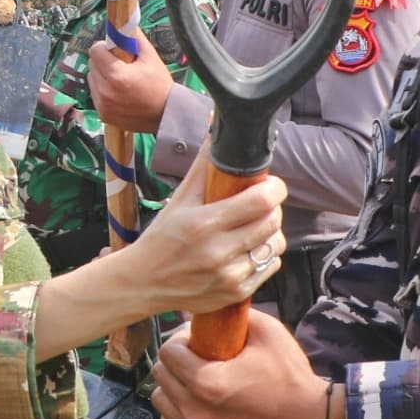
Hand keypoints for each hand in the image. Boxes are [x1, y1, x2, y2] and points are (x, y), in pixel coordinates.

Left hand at [89, 36, 174, 132]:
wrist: (165, 115)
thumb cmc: (160, 86)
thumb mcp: (150, 57)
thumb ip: (134, 38)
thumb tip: (124, 23)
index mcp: (116, 75)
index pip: (95, 51)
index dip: (105, 47)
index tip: (115, 50)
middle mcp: (105, 90)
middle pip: (92, 64)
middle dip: (104, 61)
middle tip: (121, 65)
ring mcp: (102, 104)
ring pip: (92, 79)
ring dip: (102, 76)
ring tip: (121, 80)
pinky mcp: (103, 114)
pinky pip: (96, 94)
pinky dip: (104, 90)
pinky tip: (120, 92)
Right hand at [110, 151, 286, 317]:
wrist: (143, 283)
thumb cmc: (161, 237)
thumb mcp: (180, 199)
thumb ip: (204, 165)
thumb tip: (217, 125)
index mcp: (204, 224)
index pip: (261, 202)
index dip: (274, 189)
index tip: (271, 184)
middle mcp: (219, 252)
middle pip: (273, 222)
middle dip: (272, 208)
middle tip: (260, 203)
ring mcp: (229, 276)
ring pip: (276, 245)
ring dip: (270, 232)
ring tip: (253, 228)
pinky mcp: (236, 293)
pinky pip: (270, 266)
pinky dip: (264, 255)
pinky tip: (246, 250)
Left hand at [154, 314, 338, 418]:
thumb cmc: (291, 376)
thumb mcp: (267, 332)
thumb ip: (232, 315)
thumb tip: (207, 308)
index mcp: (208, 381)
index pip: (168, 351)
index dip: (182, 339)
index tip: (198, 340)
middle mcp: (195, 410)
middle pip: (161, 373)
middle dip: (176, 360)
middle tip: (198, 357)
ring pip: (160, 400)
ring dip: (173, 387)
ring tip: (196, 381)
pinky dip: (174, 418)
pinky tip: (191, 407)